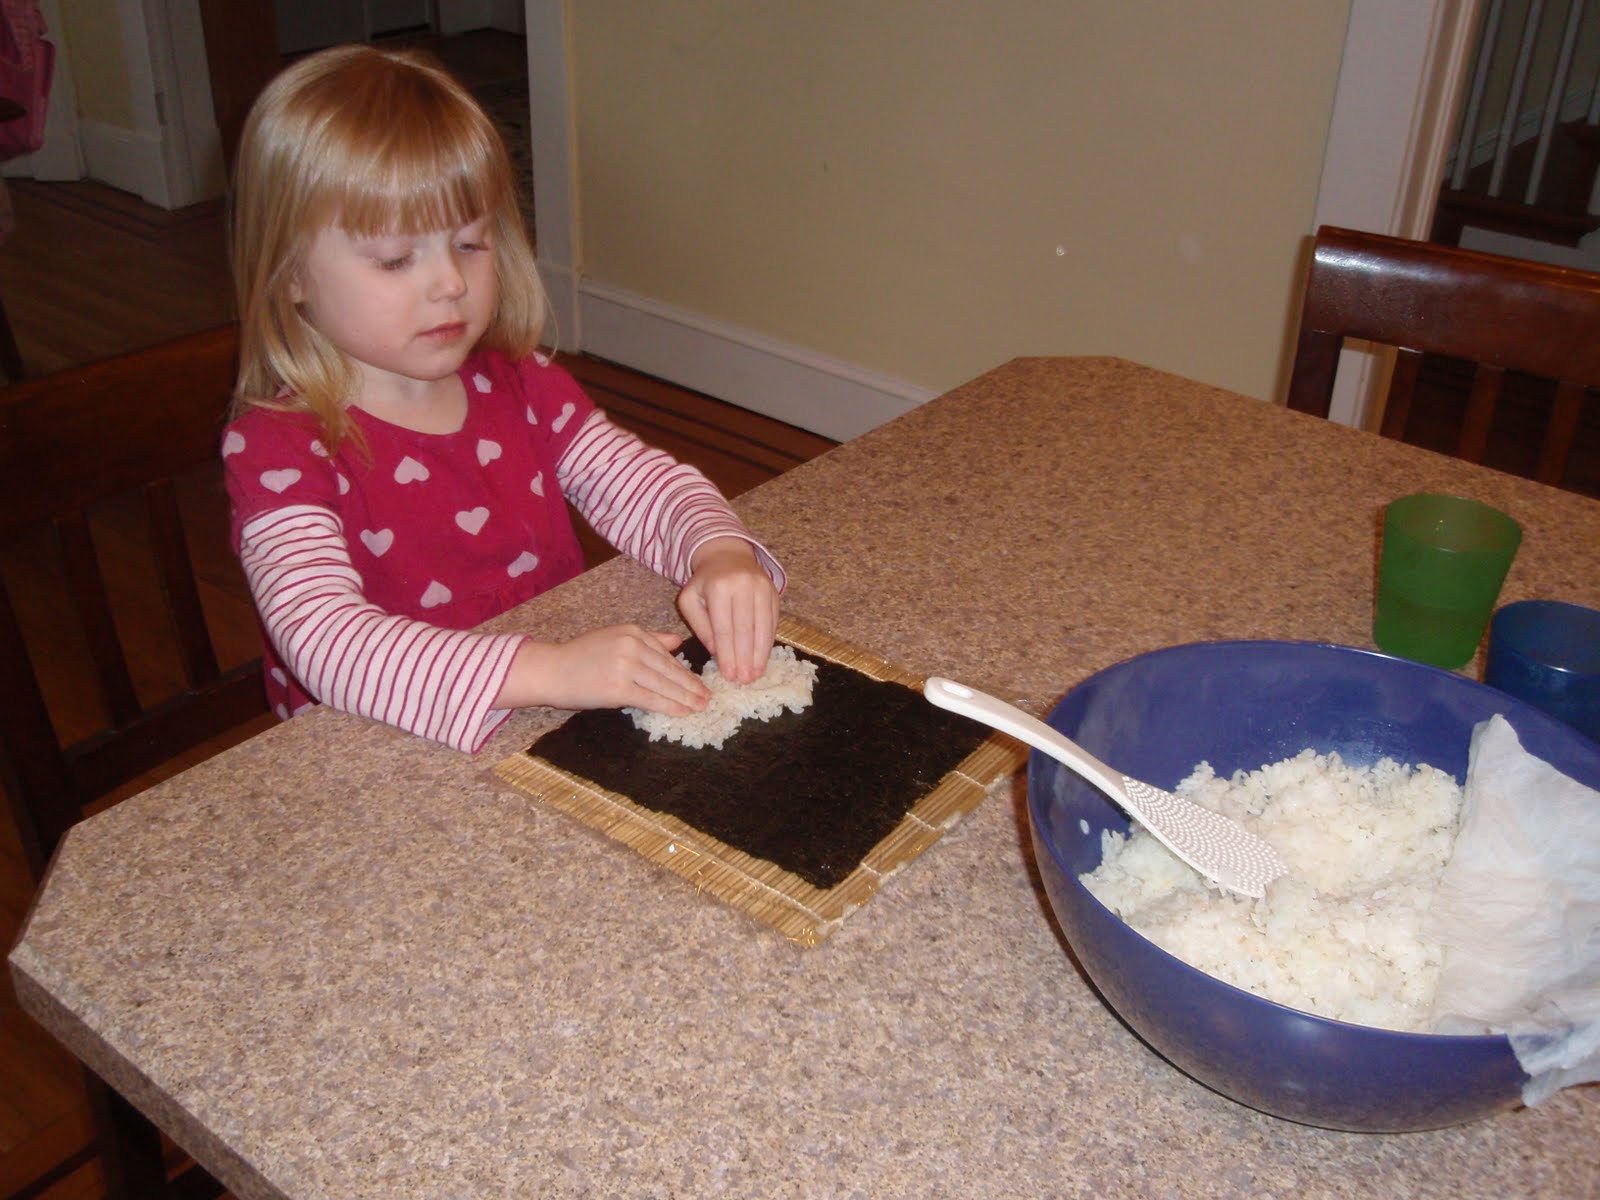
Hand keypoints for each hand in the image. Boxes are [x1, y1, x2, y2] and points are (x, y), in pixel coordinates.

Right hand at [495, 626, 710, 713]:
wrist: (551, 670)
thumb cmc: (581, 657)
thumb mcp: (615, 638)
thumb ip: (649, 639)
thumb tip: (678, 641)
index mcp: (633, 631)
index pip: (666, 654)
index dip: (686, 672)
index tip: (700, 683)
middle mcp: (632, 645)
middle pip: (669, 669)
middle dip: (691, 686)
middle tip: (708, 698)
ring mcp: (625, 665)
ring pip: (663, 685)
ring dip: (685, 698)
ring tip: (700, 707)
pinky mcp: (618, 687)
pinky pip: (650, 698)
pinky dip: (669, 706)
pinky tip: (682, 712)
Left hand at [677, 536, 778, 683]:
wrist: (728, 556)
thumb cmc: (705, 583)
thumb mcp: (690, 600)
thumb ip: (700, 626)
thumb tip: (716, 652)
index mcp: (718, 587)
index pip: (724, 628)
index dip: (727, 654)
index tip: (729, 675)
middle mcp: (743, 585)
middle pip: (745, 630)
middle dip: (745, 658)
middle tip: (744, 681)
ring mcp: (762, 587)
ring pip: (763, 627)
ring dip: (760, 654)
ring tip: (756, 674)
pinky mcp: (774, 592)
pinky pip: (773, 621)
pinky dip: (768, 642)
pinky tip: (764, 658)